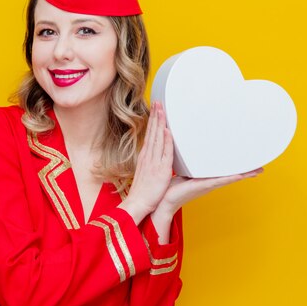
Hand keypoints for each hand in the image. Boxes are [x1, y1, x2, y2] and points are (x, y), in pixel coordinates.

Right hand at [119, 102, 173, 223]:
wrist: (138, 204)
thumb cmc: (144, 192)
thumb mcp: (148, 174)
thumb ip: (153, 165)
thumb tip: (159, 160)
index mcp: (145, 157)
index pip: (150, 135)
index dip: (153, 121)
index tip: (155, 109)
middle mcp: (148, 157)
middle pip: (152, 132)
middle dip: (156, 116)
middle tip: (158, 101)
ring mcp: (154, 162)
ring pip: (158, 138)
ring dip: (160, 123)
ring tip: (162, 109)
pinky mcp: (162, 170)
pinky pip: (165, 153)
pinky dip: (166, 141)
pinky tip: (168, 130)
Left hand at [157, 168, 263, 217]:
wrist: (163, 199)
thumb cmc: (171, 186)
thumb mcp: (181, 170)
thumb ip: (185, 161)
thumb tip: (186, 149)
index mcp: (205, 177)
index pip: (224, 170)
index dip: (237, 166)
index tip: (250, 162)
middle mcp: (209, 181)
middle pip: (231, 174)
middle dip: (246, 171)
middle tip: (261, 167)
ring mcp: (207, 185)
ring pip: (228, 177)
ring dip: (243, 174)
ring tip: (256, 170)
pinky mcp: (201, 186)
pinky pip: (218, 181)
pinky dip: (229, 178)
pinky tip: (239, 175)